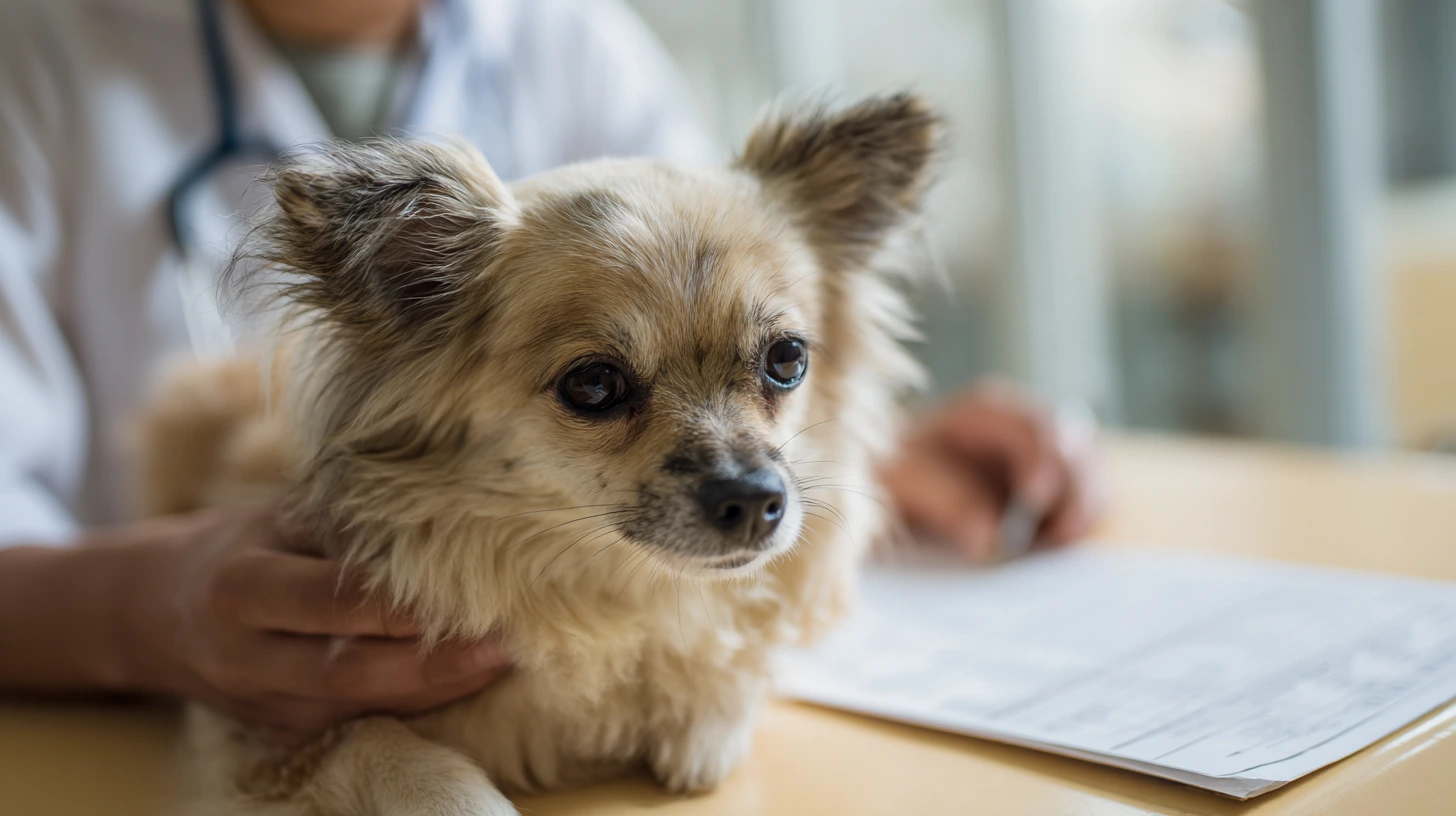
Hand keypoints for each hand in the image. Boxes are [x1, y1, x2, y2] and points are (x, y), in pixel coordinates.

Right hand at [120, 502, 507, 743]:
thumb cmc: (237, 545)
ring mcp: (265, 705)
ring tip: (502, 658)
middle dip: (434, 661)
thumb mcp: (276, 515)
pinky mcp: (283, 732)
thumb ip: (345, 518)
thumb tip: (439, 505)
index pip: (333, 601)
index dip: (402, 603)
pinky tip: (465, 678)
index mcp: (242, 587)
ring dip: (437, 687)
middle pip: (351, 670)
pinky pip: (358, 721)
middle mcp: (248, 656)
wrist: (153, 613)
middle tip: (506, 642)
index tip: (472, 589)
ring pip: (361, 705)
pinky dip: (415, 702)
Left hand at [878, 381, 1107, 560]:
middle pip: (1077, 445)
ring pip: (1090, 474)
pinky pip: (1086, 502)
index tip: (1034, 498)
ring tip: (1058, 541)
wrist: (888, 485)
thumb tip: (988, 535)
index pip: (1034, 426)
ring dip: (1084, 507)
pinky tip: (1052, 544)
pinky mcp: (1051, 491)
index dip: (1042, 459)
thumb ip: (944, 498)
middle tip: (1062, 531)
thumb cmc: (892, 471)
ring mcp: (1043, 458)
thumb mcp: (901, 478)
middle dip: (1077, 486)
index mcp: (986, 411)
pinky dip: (1079, 522)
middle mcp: (1023, 427)